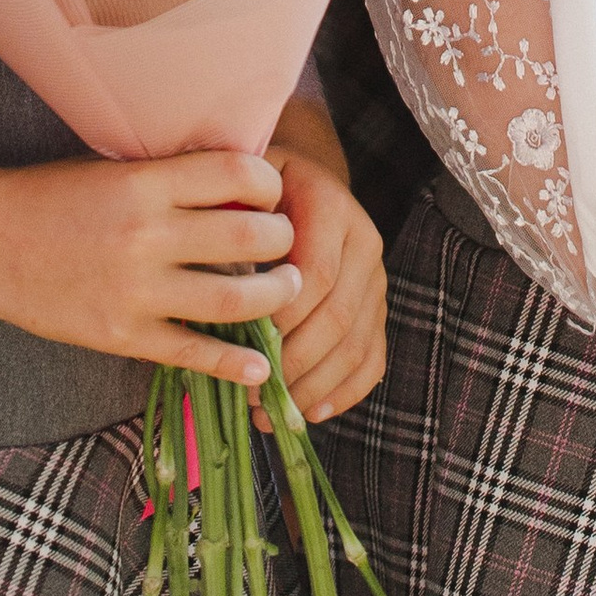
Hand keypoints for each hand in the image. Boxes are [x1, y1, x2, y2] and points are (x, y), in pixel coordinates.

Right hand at [0, 149, 300, 385]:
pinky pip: (193, 351)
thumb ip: (173, 179)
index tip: (273, 192)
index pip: (237, 173)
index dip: (269, 182)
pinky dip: (234, 363)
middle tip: (287, 243)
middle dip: (282, 238)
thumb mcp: (115, 168)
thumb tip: (244, 188)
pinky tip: (262, 367)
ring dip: (275, 295)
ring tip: (288, 289)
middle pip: (248, 234)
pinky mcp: (122, 335)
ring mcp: (135, 290)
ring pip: (234, 298)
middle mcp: (146, 234)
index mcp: (145, 182)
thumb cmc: (52, 196)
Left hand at [258, 140, 386, 424]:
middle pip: (338, 316)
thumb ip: (231, 229)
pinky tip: (310, 412)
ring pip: (356, 344)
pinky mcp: (377, 308)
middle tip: (251, 396)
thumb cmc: (254, 195)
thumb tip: (218, 284)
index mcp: (329, 204)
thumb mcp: (239, 194)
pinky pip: (372, 358)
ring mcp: (375, 277)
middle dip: (293, 364)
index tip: (242, 352)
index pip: (316, 275)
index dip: (282, 320)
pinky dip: (344, 392)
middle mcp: (363, 239)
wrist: (297, 182)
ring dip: (313, 387)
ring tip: (271, 413)